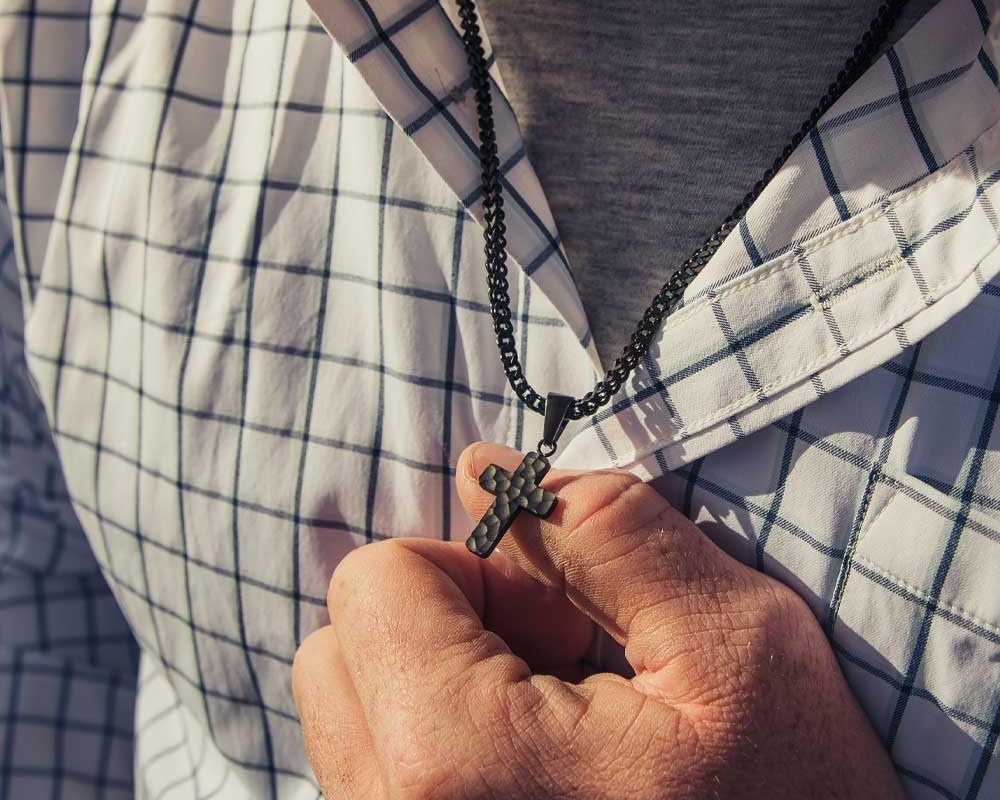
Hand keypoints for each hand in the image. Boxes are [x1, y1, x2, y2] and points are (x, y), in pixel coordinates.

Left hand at [293, 442, 902, 798]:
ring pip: (351, 705)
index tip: (562, 624)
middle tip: (560, 669)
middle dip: (448, 622)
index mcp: (459, 764)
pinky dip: (439, 742)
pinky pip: (373, 766)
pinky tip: (536, 773)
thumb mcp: (733, 644)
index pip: (374, 582)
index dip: (474, 570)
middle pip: (343, 643)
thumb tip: (484, 467)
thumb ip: (601, 532)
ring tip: (552, 728)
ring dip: (442, 683)